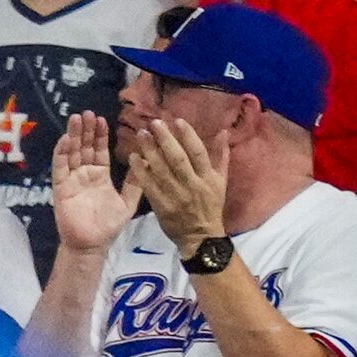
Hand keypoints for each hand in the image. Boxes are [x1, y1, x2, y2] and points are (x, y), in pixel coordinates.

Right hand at [46, 113, 142, 257]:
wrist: (92, 245)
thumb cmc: (108, 226)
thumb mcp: (128, 201)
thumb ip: (136, 182)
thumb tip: (146, 160)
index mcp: (100, 176)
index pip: (99, 151)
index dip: (100, 136)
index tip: (103, 119)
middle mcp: (84, 175)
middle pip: (84, 148)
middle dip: (86, 130)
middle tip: (87, 112)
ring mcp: (71, 181)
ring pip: (71, 154)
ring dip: (73, 136)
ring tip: (76, 118)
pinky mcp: (61, 188)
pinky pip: (60, 168)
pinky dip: (61, 153)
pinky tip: (65, 140)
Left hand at [126, 114, 229, 258]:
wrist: (200, 236)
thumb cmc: (211, 206)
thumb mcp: (221, 181)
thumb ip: (221, 156)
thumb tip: (223, 132)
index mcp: (208, 177)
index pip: (198, 153)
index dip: (188, 136)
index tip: (177, 121)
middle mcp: (192, 185)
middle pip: (177, 159)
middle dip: (165, 140)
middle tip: (153, 124)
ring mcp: (176, 196)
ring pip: (161, 171)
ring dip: (150, 152)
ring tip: (141, 135)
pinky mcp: (161, 206)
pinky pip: (149, 186)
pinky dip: (140, 172)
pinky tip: (133, 158)